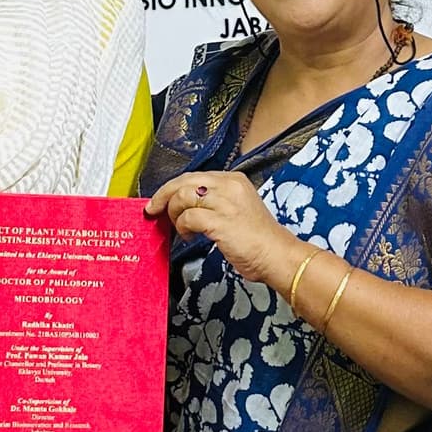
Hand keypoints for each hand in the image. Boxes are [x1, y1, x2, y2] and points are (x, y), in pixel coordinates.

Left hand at [144, 169, 293, 291]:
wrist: (277, 255)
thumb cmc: (258, 239)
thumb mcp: (238, 208)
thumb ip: (214, 201)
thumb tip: (184, 205)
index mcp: (233, 180)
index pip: (193, 176)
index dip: (172, 188)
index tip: (160, 200)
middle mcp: (229, 186)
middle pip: (183, 181)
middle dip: (163, 196)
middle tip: (153, 210)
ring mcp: (225, 202)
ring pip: (182, 197)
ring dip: (174, 214)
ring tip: (181, 228)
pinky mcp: (221, 221)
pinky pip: (189, 218)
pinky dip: (183, 227)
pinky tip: (189, 237)